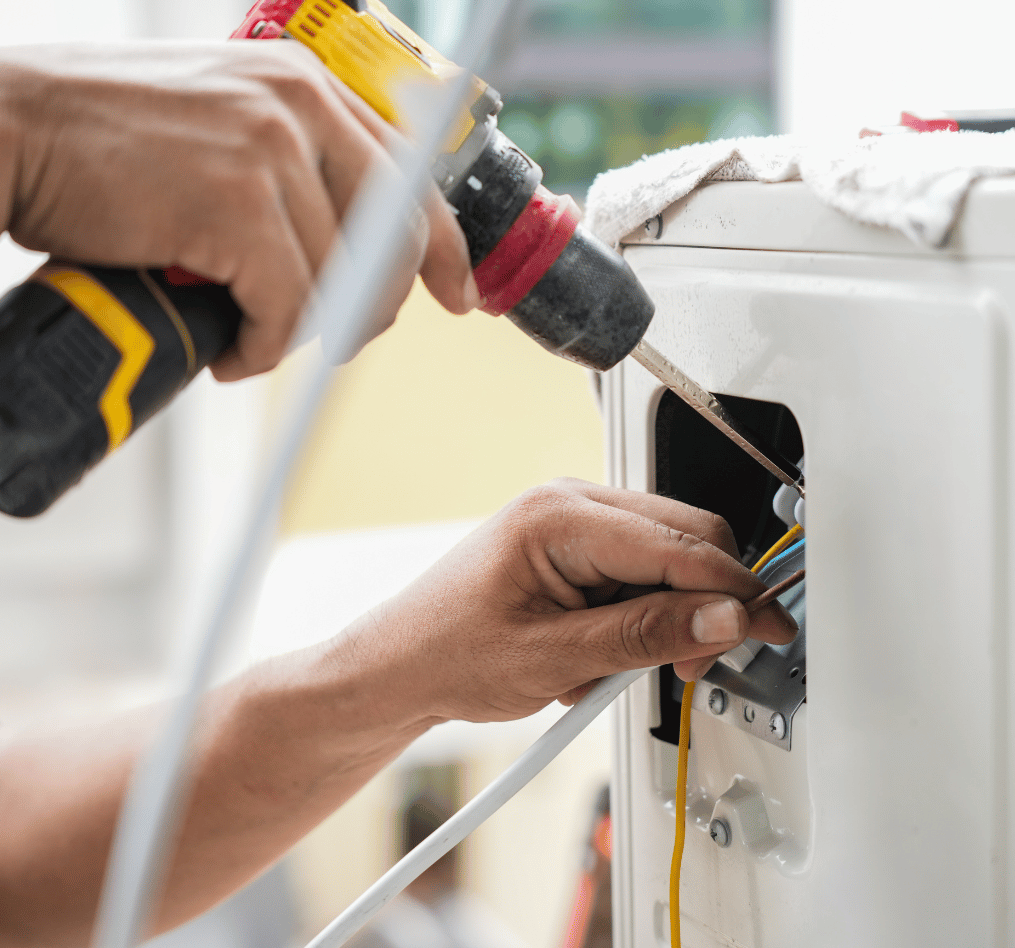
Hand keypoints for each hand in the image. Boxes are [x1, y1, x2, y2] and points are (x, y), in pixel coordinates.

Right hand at [0, 41, 473, 379]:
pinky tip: (230, 351)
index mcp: (304, 85)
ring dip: (303, 333)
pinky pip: (287, 306)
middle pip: (393, 239)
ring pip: (339, 283)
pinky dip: (264, 348)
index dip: (442, 246)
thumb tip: (343, 248)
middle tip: (337, 340)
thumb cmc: (106, 141)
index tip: (458, 294)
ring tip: (254, 338)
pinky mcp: (236, 204)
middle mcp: (299, 107)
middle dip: (374, 308)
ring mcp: (269, 151)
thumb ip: (290, 167)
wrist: (9, 128)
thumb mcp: (220, 127)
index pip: (411, 174)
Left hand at [338, 478, 798, 724]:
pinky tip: (602, 650)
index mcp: (559, 516)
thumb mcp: (553, 658)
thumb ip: (645, 636)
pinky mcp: (577, 545)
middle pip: (686, 537)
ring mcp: (574, 520)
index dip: (733, 590)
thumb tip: (722, 618)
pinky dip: (643, 613)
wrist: (402, 665)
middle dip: (706, 602)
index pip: (679, 544)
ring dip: (669, 613)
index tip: (768, 627)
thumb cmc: (449, 651)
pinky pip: (642, 569)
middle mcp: (571, 504)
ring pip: (670, 555)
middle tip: (692, 663)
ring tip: (613, 666)